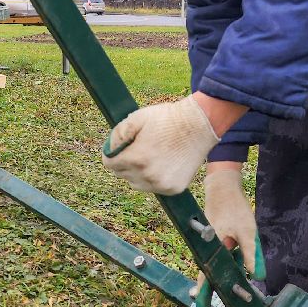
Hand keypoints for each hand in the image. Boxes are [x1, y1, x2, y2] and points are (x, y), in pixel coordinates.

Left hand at [102, 96, 218, 194]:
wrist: (199, 125)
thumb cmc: (167, 119)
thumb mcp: (138, 117)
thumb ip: (117, 134)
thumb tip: (109, 149)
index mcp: (136, 158)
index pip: (109, 164)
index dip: (112, 154)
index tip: (120, 148)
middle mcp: (147, 176)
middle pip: (122, 174)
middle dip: (125, 162)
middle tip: (138, 148)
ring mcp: (161, 185)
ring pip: (136, 184)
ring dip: (138, 173)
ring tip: (151, 156)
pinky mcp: (173, 189)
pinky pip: (153, 188)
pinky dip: (153, 178)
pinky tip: (162, 163)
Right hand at [190, 164, 264, 306]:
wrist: (223, 186)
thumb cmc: (233, 207)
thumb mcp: (247, 231)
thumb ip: (251, 254)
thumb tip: (257, 276)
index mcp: (211, 251)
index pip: (205, 280)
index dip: (205, 296)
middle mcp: (207, 251)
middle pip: (212, 276)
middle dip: (219, 292)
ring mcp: (211, 246)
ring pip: (218, 268)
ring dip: (226, 279)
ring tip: (241, 293)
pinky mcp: (216, 242)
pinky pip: (221, 260)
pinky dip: (230, 267)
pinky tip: (240, 272)